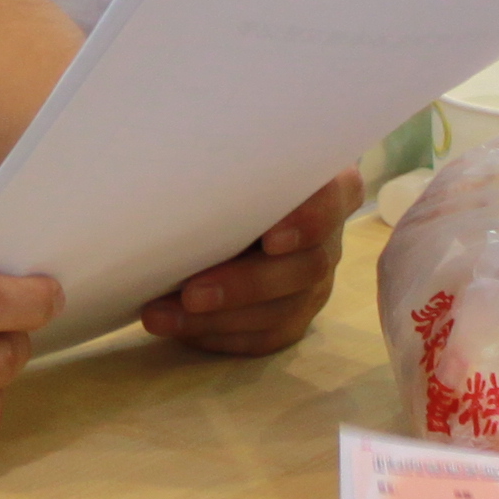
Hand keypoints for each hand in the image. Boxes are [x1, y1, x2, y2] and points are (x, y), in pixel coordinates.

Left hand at [139, 171, 357, 355]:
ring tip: (162, 316)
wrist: (238, 207)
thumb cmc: (233, 174)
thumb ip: (229, 169)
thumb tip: (171, 180)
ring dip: (219, 317)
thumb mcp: (235, 163)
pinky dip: (219, 335)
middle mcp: (327, 238)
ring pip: (281, 309)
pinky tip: (179, 330)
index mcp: (326, 187)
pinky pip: (264, 336)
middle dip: (245, 285)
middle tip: (191, 293)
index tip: (271, 240)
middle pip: (307, 266)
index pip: (335, 198)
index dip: (309, 222)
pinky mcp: (293, 316)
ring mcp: (314, 281)